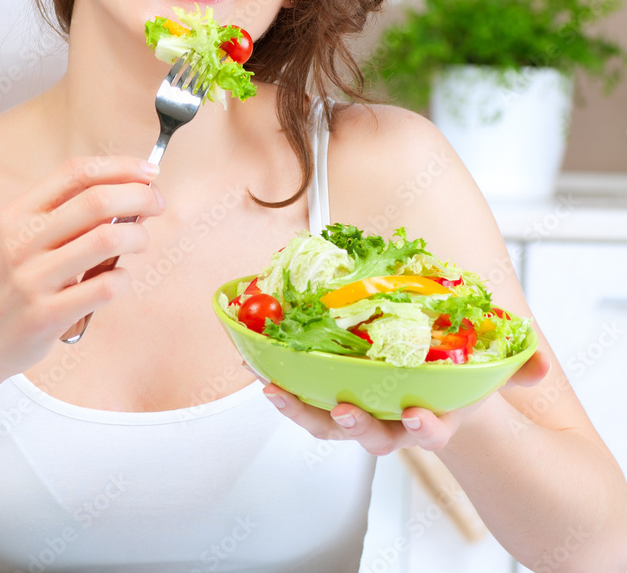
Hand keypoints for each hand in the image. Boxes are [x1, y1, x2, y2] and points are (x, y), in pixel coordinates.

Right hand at [0, 155, 163, 378]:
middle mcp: (22, 241)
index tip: (148, 172)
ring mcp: (33, 279)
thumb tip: (127, 194)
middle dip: (140, 197)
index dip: (120, 167)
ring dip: (138, 236)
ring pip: (106, 239)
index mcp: (17, 213)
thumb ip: (63, 214)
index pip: (75, 172)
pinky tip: (118, 278)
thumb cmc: (7, 283)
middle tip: (156, 204)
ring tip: (140, 242)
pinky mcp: (46, 315)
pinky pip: (104, 286)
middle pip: (97, 201)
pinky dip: (123, 277)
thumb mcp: (19, 235)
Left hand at [248, 348, 549, 453]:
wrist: (424, 387)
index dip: (425, 428)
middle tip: (344, 410)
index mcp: (428, 416)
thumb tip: (540, 365)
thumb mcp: (484, 370)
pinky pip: (300, 396)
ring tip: (274, 391)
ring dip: (300, 409)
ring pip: (327, 423)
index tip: (419, 417)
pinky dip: (279, 383)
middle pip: (371, 435)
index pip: (429, 431)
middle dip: (357, 426)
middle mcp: (388, 422)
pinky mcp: (326, 395)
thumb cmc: (450, 375)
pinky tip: (257, 362)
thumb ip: (514, 366)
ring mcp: (355, 411)